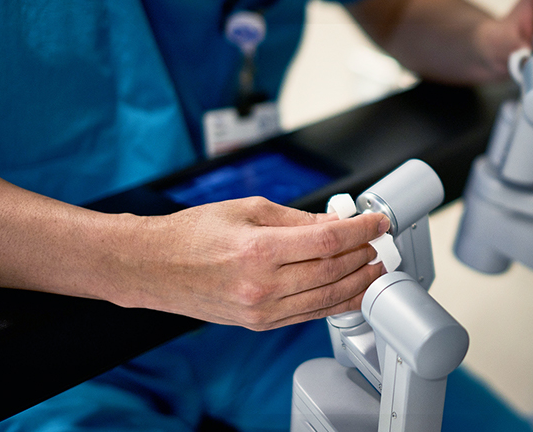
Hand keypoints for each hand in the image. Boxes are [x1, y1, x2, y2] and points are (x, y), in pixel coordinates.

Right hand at [116, 197, 389, 330]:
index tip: (376, 222)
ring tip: (375, 269)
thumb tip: (335, 222)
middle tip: (379, 243)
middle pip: (332, 271)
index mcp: (259, 250)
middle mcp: (262, 285)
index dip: (361, 230)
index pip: (327, 240)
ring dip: (357, 283)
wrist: (153, 267)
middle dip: (363, 255)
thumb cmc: (192, 234)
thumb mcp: (247, 208)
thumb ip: (296, 218)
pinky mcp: (259, 324)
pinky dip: (335, 304)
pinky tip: (351, 293)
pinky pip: (308, 316)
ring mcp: (261, 311)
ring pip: (326, 299)